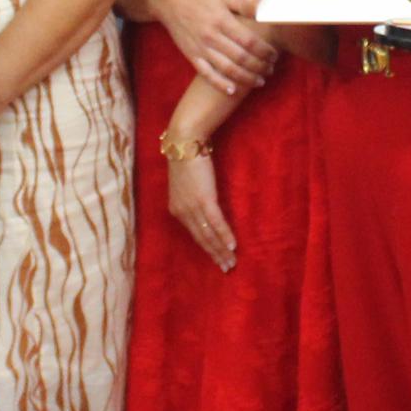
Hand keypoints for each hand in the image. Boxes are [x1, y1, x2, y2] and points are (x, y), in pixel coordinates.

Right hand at [155, 0, 276, 95]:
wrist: (170, 3)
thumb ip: (244, 3)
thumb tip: (264, 3)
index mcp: (222, 20)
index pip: (248, 40)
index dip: (264, 51)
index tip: (274, 55)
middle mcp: (212, 37)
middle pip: (241, 58)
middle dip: (259, 67)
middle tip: (271, 70)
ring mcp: (201, 49)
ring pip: (227, 69)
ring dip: (246, 78)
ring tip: (260, 81)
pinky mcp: (192, 57)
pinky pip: (207, 74)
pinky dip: (220, 84)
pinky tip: (233, 91)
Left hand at [164, 145, 237, 269]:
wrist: (184, 143)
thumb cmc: (187, 158)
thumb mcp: (186, 182)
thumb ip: (193, 196)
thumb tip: (205, 205)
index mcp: (177, 209)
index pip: (194, 234)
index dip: (206, 247)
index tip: (216, 259)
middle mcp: (182, 212)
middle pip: (201, 238)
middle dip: (215, 254)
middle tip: (226, 267)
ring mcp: (192, 207)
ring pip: (208, 234)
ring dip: (221, 250)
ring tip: (231, 261)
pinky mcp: (204, 199)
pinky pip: (216, 222)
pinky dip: (224, 235)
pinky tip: (233, 245)